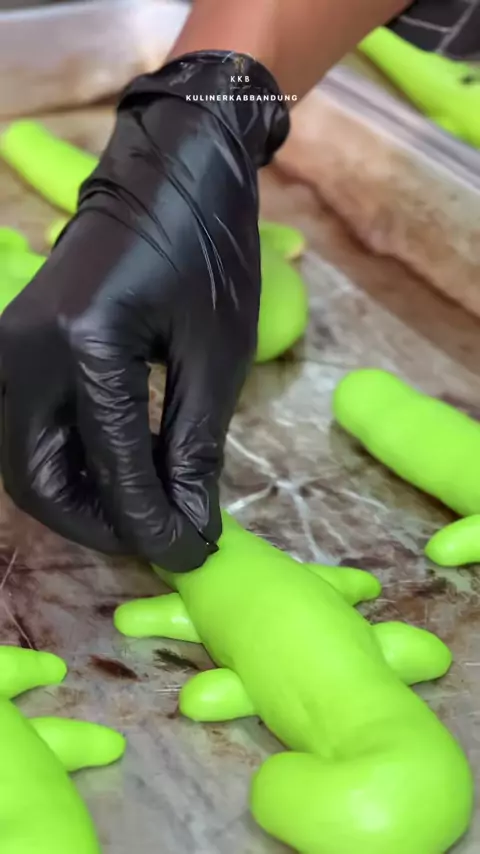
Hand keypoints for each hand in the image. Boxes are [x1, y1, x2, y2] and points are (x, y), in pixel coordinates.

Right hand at [0, 52, 288, 571]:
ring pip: (28, 462)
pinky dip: (73, 462)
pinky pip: (33, 428)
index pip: (112, 467)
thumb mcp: (217, 356)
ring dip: (82, 499)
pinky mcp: (16, 345)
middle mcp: (23, 351)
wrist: (173, 169)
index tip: (191, 555)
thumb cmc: (208, 248)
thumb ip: (194, 450)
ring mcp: (8, 347)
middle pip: (38, 481)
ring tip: (148, 512)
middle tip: (160, 541)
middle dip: (98, 524)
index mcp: (81, 344)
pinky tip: (123, 473)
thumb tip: (187, 526)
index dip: (152, 525)